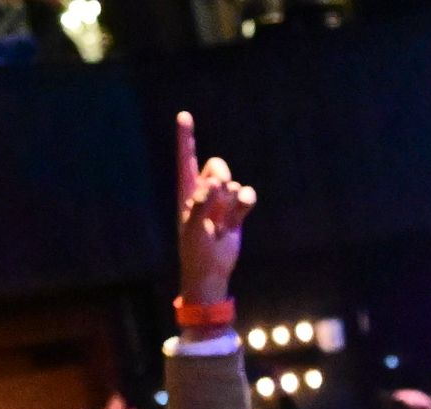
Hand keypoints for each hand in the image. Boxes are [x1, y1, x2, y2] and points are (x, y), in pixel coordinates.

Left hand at [173, 111, 251, 306]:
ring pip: (234, 184)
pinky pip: (247, 195)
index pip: (186, 159)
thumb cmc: (195, 252)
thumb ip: (201, 205)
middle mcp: (204, 191)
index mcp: (187, 191)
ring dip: (231, 203)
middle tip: (216, 196)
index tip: (184, 115)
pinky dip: (245, 203)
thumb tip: (215, 185)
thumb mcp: (193, 229)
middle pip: (217, 166)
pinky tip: (239, 217)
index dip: (186, 138)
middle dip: (221, 176)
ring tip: (222, 224)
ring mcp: (221, 201)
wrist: (210, 271)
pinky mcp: (236, 211)